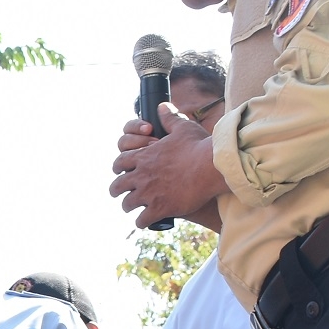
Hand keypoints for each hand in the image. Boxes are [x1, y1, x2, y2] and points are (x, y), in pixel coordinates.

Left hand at [109, 106, 226, 228]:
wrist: (211, 167)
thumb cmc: (198, 146)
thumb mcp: (182, 127)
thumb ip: (169, 118)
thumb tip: (162, 106)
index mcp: (144, 157)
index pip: (120, 162)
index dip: (118, 167)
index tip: (119, 171)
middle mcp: (141, 175)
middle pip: (117, 186)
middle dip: (117, 190)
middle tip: (119, 194)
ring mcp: (148, 193)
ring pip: (127, 204)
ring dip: (129, 207)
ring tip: (132, 209)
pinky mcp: (159, 208)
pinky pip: (142, 220)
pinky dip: (142, 221)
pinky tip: (144, 222)